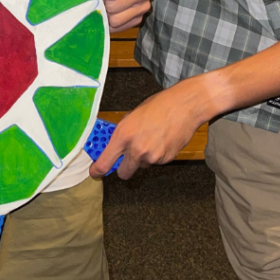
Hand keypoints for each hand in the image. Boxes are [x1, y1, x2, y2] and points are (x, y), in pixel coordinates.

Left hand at [90, 80, 206, 179]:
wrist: (184, 106)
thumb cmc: (158, 106)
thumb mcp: (132, 116)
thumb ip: (122, 133)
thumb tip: (114, 146)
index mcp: (123, 135)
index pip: (105, 162)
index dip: (97, 170)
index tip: (95, 172)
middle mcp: (136, 149)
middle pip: (123, 173)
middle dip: (124, 168)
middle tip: (126, 158)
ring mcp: (152, 156)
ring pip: (142, 166)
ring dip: (144, 158)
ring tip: (152, 138)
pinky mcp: (165, 160)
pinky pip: (156, 162)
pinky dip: (157, 155)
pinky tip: (162, 140)